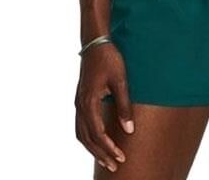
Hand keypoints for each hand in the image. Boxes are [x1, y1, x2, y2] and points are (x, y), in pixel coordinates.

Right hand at [74, 42, 134, 171]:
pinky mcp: (80, 99)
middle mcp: (80, 105)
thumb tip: (129, 130)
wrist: (95, 42)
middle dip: (101, 153)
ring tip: (106, 159)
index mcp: (89, 101)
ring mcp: (78, 102)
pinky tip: (98, 141)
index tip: (121, 157)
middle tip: (115, 166)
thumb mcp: (121, 80)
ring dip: (93, 148)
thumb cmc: (109, 58)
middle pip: (87, 138)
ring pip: (81, 133)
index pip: (97, 133)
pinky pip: (80, 125)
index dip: (109, 148)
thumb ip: (124, 106)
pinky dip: (88, 138)